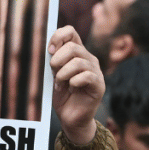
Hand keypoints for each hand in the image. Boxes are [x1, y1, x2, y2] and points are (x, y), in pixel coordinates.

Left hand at [49, 26, 102, 145]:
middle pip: (73, 47)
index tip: (49, 51)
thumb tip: (51, 48)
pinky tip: (70, 89)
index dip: (58, 37)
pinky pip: (86, 76)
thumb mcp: (54, 74)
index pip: (71, 32)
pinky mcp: (99, 85)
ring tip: (60, 84)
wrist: (70, 117)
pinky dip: (73, 82)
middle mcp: (89, 59)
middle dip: (57, 60)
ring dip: (63, 74)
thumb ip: (55, 60)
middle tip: (53, 74)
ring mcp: (96, 72)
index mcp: (78, 53)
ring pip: (78, 62)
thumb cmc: (62, 95)